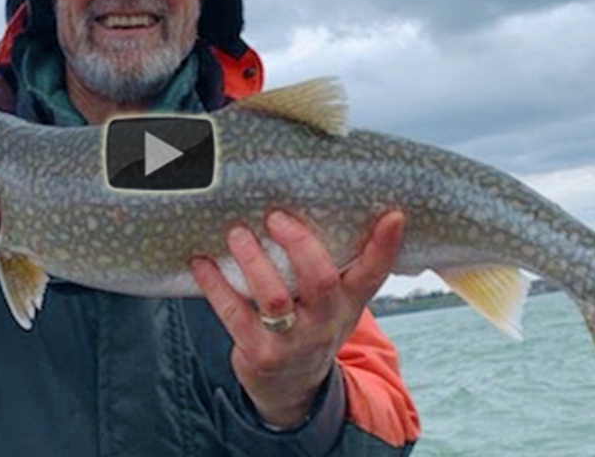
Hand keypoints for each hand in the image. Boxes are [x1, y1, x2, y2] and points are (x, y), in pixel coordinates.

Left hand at [191, 209, 404, 428]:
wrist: (292, 387)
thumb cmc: (312, 323)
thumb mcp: (336, 301)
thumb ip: (341, 263)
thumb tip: (338, 206)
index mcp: (347, 302)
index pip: (372, 273)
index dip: (384, 245)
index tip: (393, 216)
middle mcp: (326, 322)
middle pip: (321, 280)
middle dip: (299, 245)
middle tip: (276, 216)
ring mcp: (293, 342)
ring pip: (274, 298)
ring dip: (253, 261)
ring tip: (237, 233)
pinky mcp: (259, 354)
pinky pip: (234, 314)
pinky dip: (215, 285)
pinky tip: (201, 262)